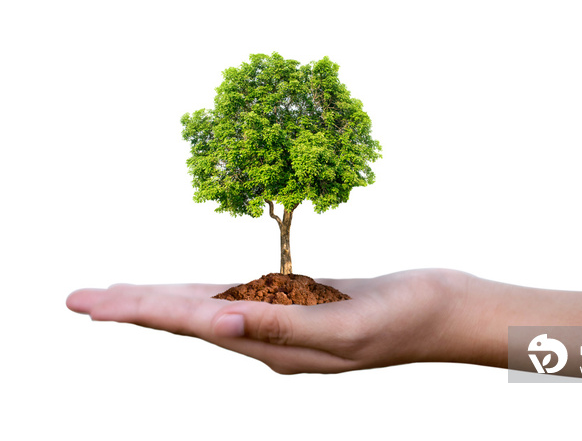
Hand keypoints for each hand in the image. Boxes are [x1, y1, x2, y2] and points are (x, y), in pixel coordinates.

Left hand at [66, 269, 488, 373]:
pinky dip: (205, 292)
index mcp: (274, 347)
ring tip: (122, 297)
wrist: (442, 310)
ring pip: (208, 308)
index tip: (87, 303)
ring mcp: (284, 321)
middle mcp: (270, 339)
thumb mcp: (343, 328)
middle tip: (81, 298)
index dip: (137, 310)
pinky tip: (193, 292)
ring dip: (161, 301)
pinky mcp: (299, 304)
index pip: (189, 324)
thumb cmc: (405, 318)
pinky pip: (239, 296)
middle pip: (186, 319)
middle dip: (132, 307)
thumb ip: (281, 327)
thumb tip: (217, 324)